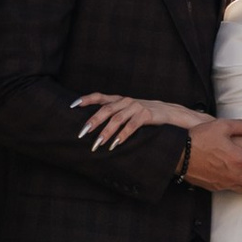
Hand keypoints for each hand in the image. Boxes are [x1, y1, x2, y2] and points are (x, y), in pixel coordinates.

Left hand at [74, 93, 208, 151]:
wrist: (168, 112)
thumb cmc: (143, 114)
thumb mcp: (127, 111)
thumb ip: (113, 114)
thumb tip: (93, 125)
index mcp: (119, 99)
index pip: (99, 96)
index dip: (86, 99)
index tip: (73, 105)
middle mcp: (126, 101)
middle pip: (106, 109)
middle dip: (93, 121)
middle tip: (82, 132)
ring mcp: (136, 107)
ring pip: (117, 118)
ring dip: (106, 132)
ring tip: (97, 143)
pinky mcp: (146, 115)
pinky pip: (132, 125)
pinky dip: (122, 135)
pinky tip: (115, 144)